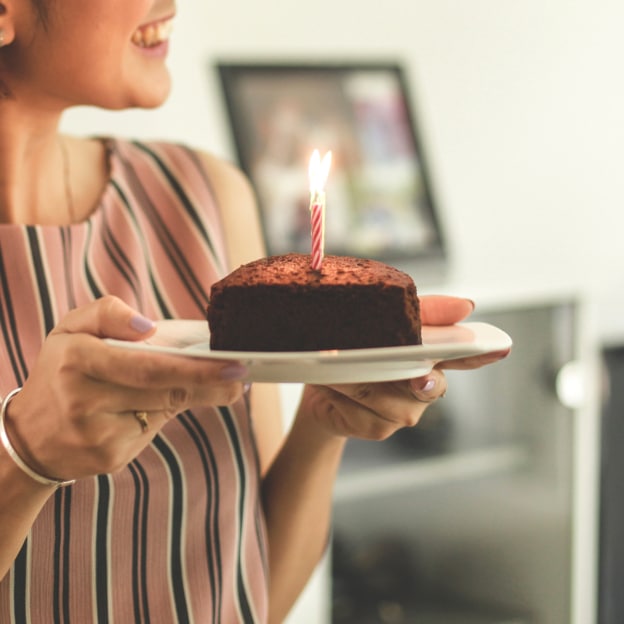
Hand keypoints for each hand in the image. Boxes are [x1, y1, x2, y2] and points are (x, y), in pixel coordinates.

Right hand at [4, 296, 247, 482]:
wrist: (31, 434)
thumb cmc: (61, 370)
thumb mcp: (70, 329)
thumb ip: (106, 312)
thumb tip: (147, 326)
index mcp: (76, 360)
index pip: (147, 366)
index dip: (194, 368)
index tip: (233, 365)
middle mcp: (84, 401)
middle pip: (163, 392)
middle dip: (209, 384)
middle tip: (240, 375)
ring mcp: (97, 436)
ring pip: (162, 412)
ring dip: (193, 396)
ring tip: (219, 384)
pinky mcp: (110, 459)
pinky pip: (151, 432)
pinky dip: (163, 415)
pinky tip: (163, 404)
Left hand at [298, 295, 509, 440]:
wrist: (319, 383)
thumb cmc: (355, 349)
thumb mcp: (383, 321)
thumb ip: (424, 312)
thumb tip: (466, 306)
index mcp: (430, 357)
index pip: (464, 355)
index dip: (482, 352)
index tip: (500, 346)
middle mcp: (423, 387)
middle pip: (425, 380)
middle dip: (412, 374)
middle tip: (412, 375)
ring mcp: (403, 411)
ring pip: (386, 393)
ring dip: (356, 376)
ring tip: (334, 361)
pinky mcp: (378, 428)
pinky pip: (361, 407)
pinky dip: (341, 391)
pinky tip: (330, 383)